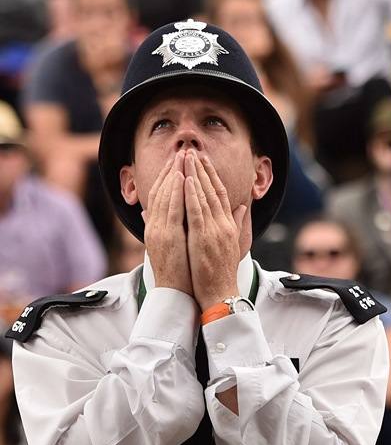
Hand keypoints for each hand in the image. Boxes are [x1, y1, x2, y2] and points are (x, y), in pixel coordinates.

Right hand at [144, 153, 192, 295]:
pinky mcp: (167, 236)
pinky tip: (181, 178)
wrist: (176, 293)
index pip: (162, 197)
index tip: (178, 161)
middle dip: (171, 170)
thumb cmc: (180, 271)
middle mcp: (155, 226)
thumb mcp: (174, 246)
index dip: (169, 177)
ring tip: (182, 157)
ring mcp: (159, 230)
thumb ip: (170, 228)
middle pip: (162, 192)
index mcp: (158, 228)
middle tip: (181, 151)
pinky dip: (175, 192)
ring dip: (173, 174)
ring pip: (165, 196)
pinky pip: (171, 209)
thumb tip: (161, 216)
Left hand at [183, 151, 246, 308]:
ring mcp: (215, 229)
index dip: (212, 176)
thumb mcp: (231, 243)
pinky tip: (187, 179)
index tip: (203, 160)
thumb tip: (240, 207)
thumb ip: (235, 223)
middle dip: (202, 169)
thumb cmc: (221, 272)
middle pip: (213, 190)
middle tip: (193, 150)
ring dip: (196, 175)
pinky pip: (197, 211)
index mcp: (228, 225)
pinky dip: (193, 194)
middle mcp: (224, 224)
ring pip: (204, 196)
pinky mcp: (204, 237)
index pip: (221, 194)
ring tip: (187, 157)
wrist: (221, 293)